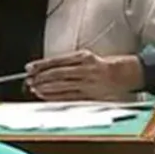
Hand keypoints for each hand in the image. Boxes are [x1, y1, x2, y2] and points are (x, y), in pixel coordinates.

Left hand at [25, 51, 142, 100]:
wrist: (126, 74)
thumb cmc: (105, 66)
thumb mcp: (88, 58)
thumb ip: (70, 63)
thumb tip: (47, 69)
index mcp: (84, 56)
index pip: (57, 60)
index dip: (41, 65)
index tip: (29, 68)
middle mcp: (85, 69)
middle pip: (57, 73)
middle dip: (40, 77)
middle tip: (28, 80)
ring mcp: (88, 83)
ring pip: (61, 86)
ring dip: (45, 88)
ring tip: (33, 89)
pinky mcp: (90, 95)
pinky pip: (68, 97)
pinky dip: (55, 97)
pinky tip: (45, 96)